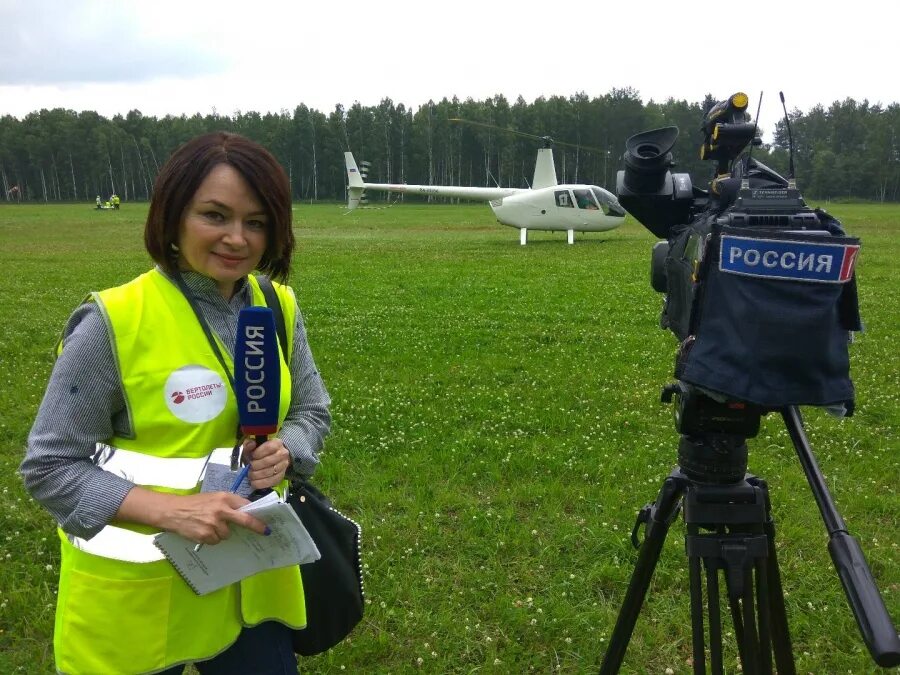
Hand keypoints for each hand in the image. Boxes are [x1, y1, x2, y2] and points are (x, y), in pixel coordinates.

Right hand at [118, 489, 268, 545]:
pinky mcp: (206, 535)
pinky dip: (211, 538)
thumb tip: (246, 512)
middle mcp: (221, 510)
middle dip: (256, 526)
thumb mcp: (213, 497)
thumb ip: (228, 504)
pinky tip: (203, 531)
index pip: (246, 506)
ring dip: (221, 533)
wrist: (173, 511)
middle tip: (265, 532)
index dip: (256, 514)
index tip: (265, 520)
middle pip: (245, 520)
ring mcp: (214, 523)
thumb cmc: (195, 503)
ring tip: (209, 525)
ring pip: (227, 534)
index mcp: (224, 497)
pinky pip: (216, 541)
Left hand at [242, 437, 290, 489]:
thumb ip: (249, 444)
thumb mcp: (253, 447)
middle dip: (255, 466)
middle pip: (268, 461)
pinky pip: (271, 482)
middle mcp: (283, 454)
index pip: (268, 448)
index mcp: (277, 444)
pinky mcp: (281, 477)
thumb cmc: (260, 453)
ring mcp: (283, 466)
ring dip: (256, 475)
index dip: (258, 453)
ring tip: (250, 475)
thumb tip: (251, 443)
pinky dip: (260, 483)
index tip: (252, 456)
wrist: (272, 460)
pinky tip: (254, 482)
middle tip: (249, 467)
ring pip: (269, 472)